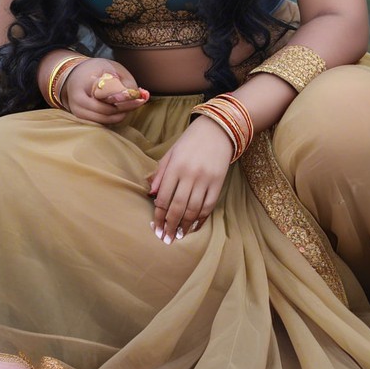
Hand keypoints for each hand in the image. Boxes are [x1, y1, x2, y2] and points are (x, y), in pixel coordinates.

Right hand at [61, 57, 149, 124]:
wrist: (75, 75)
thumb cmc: (95, 70)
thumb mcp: (110, 67)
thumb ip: (124, 81)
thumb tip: (138, 95)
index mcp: (83, 84)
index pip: (105, 94)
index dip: (123, 98)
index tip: (139, 98)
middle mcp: (77, 100)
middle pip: (105, 111)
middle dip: (125, 108)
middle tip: (139, 102)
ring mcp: (78, 111)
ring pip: (104, 120)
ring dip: (120, 115)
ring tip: (132, 105)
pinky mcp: (81, 118)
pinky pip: (101, 122)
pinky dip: (113, 118)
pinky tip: (122, 109)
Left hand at [149, 114, 233, 243]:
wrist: (217, 130)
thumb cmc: (190, 142)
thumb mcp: (171, 152)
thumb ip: (160, 173)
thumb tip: (151, 194)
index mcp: (175, 166)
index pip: (163, 197)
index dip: (158, 215)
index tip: (155, 227)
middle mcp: (190, 174)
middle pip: (177, 207)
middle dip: (170, 225)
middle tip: (165, 239)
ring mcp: (205, 179)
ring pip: (193, 210)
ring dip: (185, 226)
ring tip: (178, 235)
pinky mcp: (218, 183)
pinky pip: (208, 206)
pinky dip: (201, 219)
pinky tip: (194, 226)